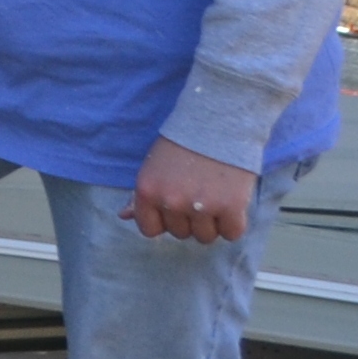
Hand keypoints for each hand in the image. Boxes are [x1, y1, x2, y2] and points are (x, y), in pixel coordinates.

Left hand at [122, 137, 256, 244]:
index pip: (149, 230)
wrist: (218, 121)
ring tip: (215, 195)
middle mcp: (170, 201)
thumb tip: (124, 215)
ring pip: (205, 237)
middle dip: (189, 219)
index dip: (164, 221)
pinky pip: (231, 233)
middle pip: (180, 234)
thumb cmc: (183, 143)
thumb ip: (140, 195)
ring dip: (212, 222)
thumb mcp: (153, 165)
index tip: (175, 208)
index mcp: (147, 191)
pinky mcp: (230, 207)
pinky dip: (233, 223)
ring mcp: (200, 206)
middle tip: (198, 192)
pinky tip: (232, 202)